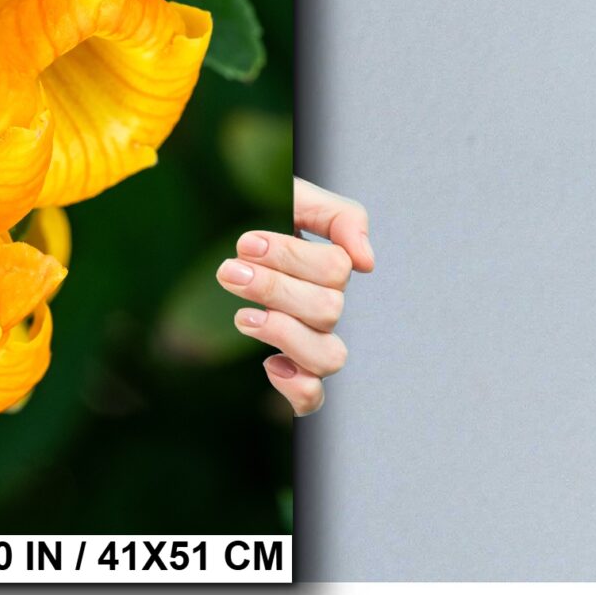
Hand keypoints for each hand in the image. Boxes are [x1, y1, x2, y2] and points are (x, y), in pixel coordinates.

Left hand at [217, 176, 372, 416]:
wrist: (232, 231)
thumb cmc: (269, 212)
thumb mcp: (298, 195)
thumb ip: (339, 216)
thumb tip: (366, 261)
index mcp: (332, 266)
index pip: (335, 270)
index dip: (291, 257)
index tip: (245, 242)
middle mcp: (328, 306)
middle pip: (327, 311)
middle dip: (273, 289)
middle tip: (229, 271)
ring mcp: (312, 340)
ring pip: (329, 357)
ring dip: (284, 335)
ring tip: (243, 317)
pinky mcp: (292, 370)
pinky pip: (314, 399)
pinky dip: (298, 389)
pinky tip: (269, 364)